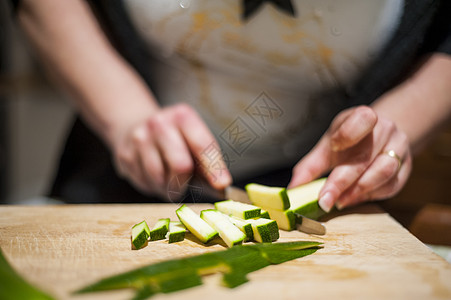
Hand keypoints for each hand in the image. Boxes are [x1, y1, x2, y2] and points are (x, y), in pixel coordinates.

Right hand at [112, 103, 231, 198]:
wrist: (134, 125)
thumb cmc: (174, 139)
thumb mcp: (193, 139)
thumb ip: (207, 161)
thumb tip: (221, 186)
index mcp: (182, 116)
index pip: (201, 145)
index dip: (214, 167)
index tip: (222, 184)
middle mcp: (159, 123)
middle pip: (181, 165)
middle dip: (185, 182)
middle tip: (184, 185)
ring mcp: (139, 138)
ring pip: (160, 179)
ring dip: (167, 187)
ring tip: (167, 179)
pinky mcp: (125, 154)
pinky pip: (144, 182)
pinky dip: (152, 186)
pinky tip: (152, 174)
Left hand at [288, 106, 411, 211]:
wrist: (381, 136)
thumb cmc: (350, 140)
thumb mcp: (328, 146)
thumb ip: (310, 167)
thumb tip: (292, 189)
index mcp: (363, 117)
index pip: (363, 119)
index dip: (349, 133)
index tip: (334, 146)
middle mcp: (385, 129)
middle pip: (366, 156)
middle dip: (342, 181)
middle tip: (325, 200)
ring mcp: (399, 148)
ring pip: (384, 171)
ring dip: (359, 190)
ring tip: (339, 201)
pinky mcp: (406, 168)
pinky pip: (392, 185)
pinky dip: (371, 195)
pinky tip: (354, 198)